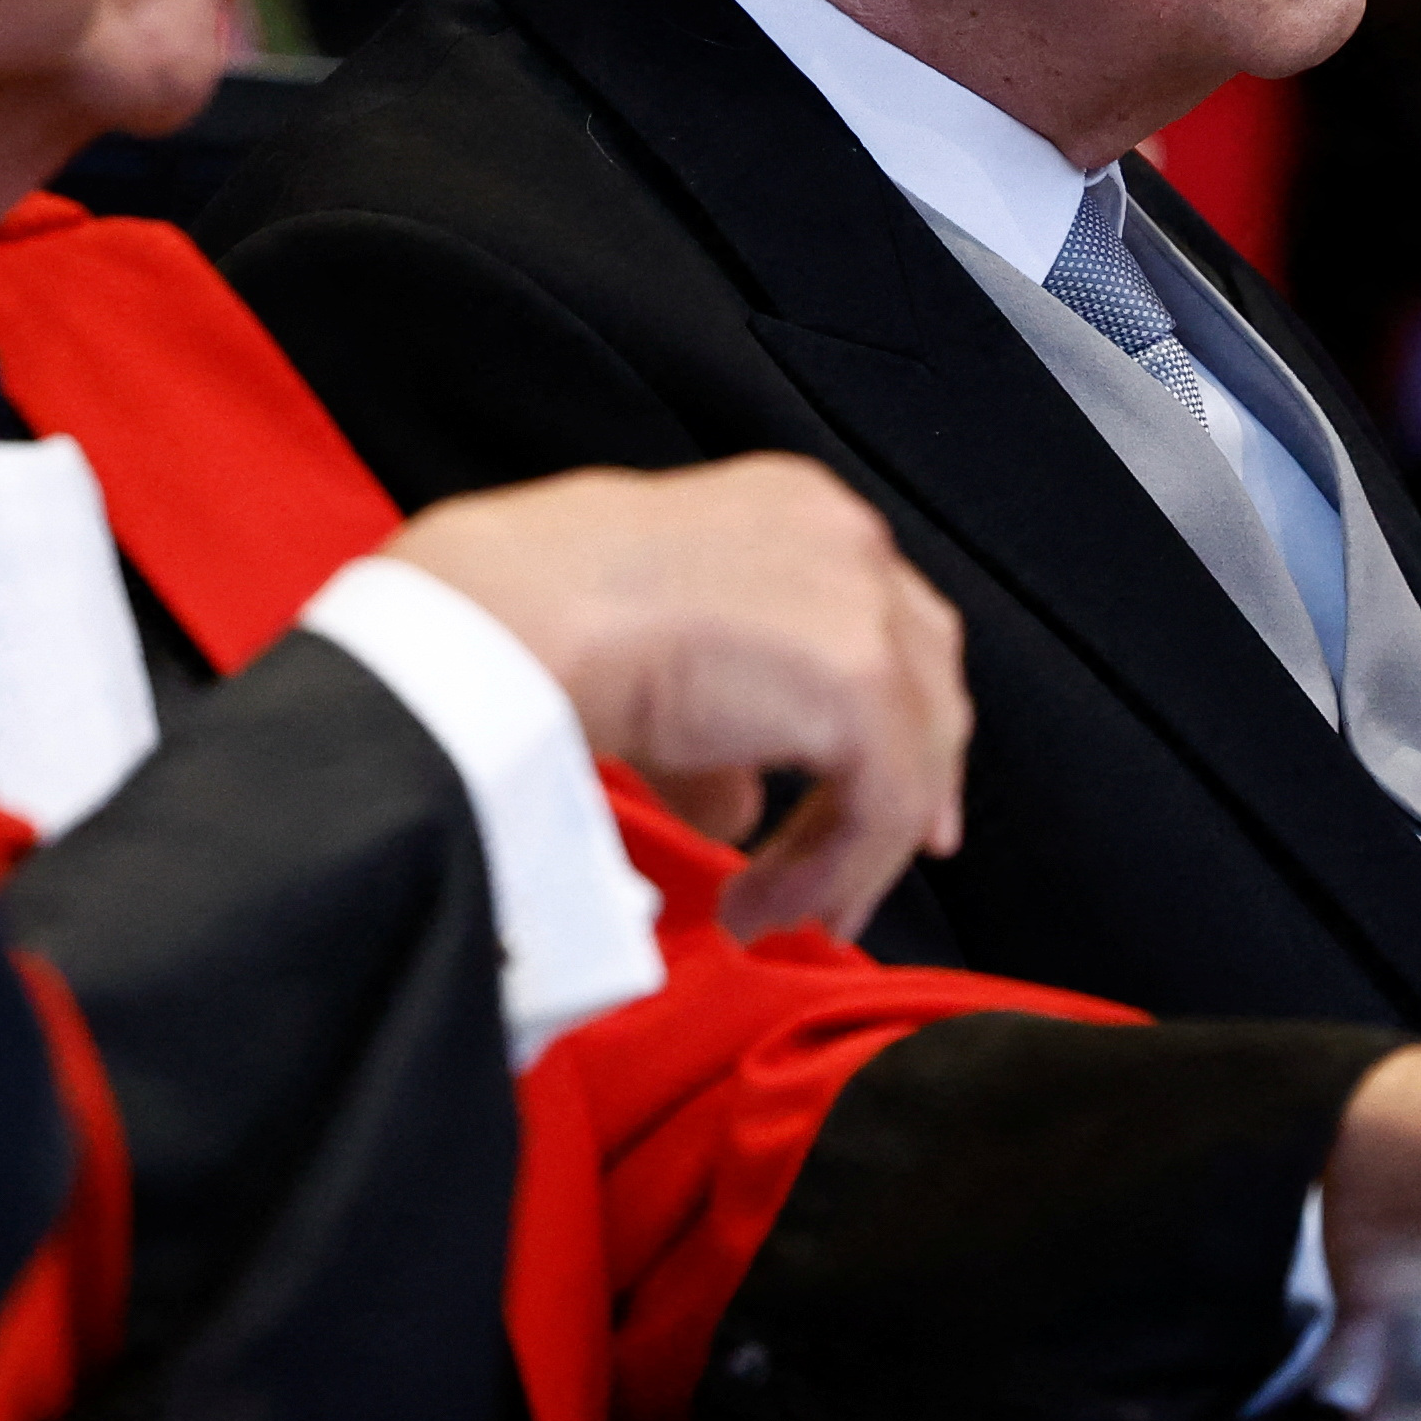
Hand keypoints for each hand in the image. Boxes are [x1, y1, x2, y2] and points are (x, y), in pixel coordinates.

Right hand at [384, 455, 965, 940]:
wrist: (495, 624)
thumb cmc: (519, 617)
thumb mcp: (636, 660)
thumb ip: (707, 736)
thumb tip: (735, 808)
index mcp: (788, 508)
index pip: (878, 616)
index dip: (889, 712)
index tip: (882, 794)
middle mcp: (840, 539)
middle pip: (926, 674)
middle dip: (916, 774)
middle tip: (887, 857)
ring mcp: (858, 603)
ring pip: (913, 749)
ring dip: (853, 847)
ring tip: (780, 912)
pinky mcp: (858, 680)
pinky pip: (880, 805)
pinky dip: (834, 871)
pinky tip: (763, 907)